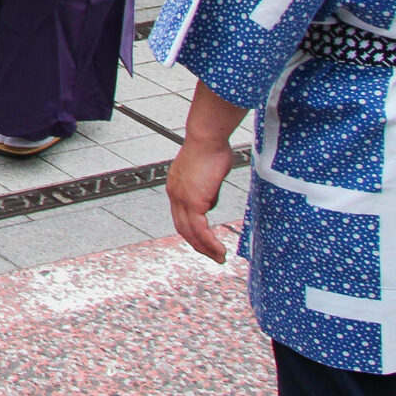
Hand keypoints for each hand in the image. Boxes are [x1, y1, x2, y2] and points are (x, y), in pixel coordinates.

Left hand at [166, 82, 248, 263]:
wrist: (207, 139)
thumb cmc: (211, 149)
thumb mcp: (208, 174)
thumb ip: (208, 190)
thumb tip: (210, 202)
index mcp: (176, 187)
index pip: (181, 216)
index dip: (192, 231)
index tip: (204, 241)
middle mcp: (175, 194)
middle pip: (183, 228)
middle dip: (198, 245)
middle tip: (213, 255)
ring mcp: (182, 199)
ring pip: (190, 232)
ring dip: (205, 248)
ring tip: (219, 257)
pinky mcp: (193, 201)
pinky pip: (200, 229)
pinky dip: (209, 243)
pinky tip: (220, 250)